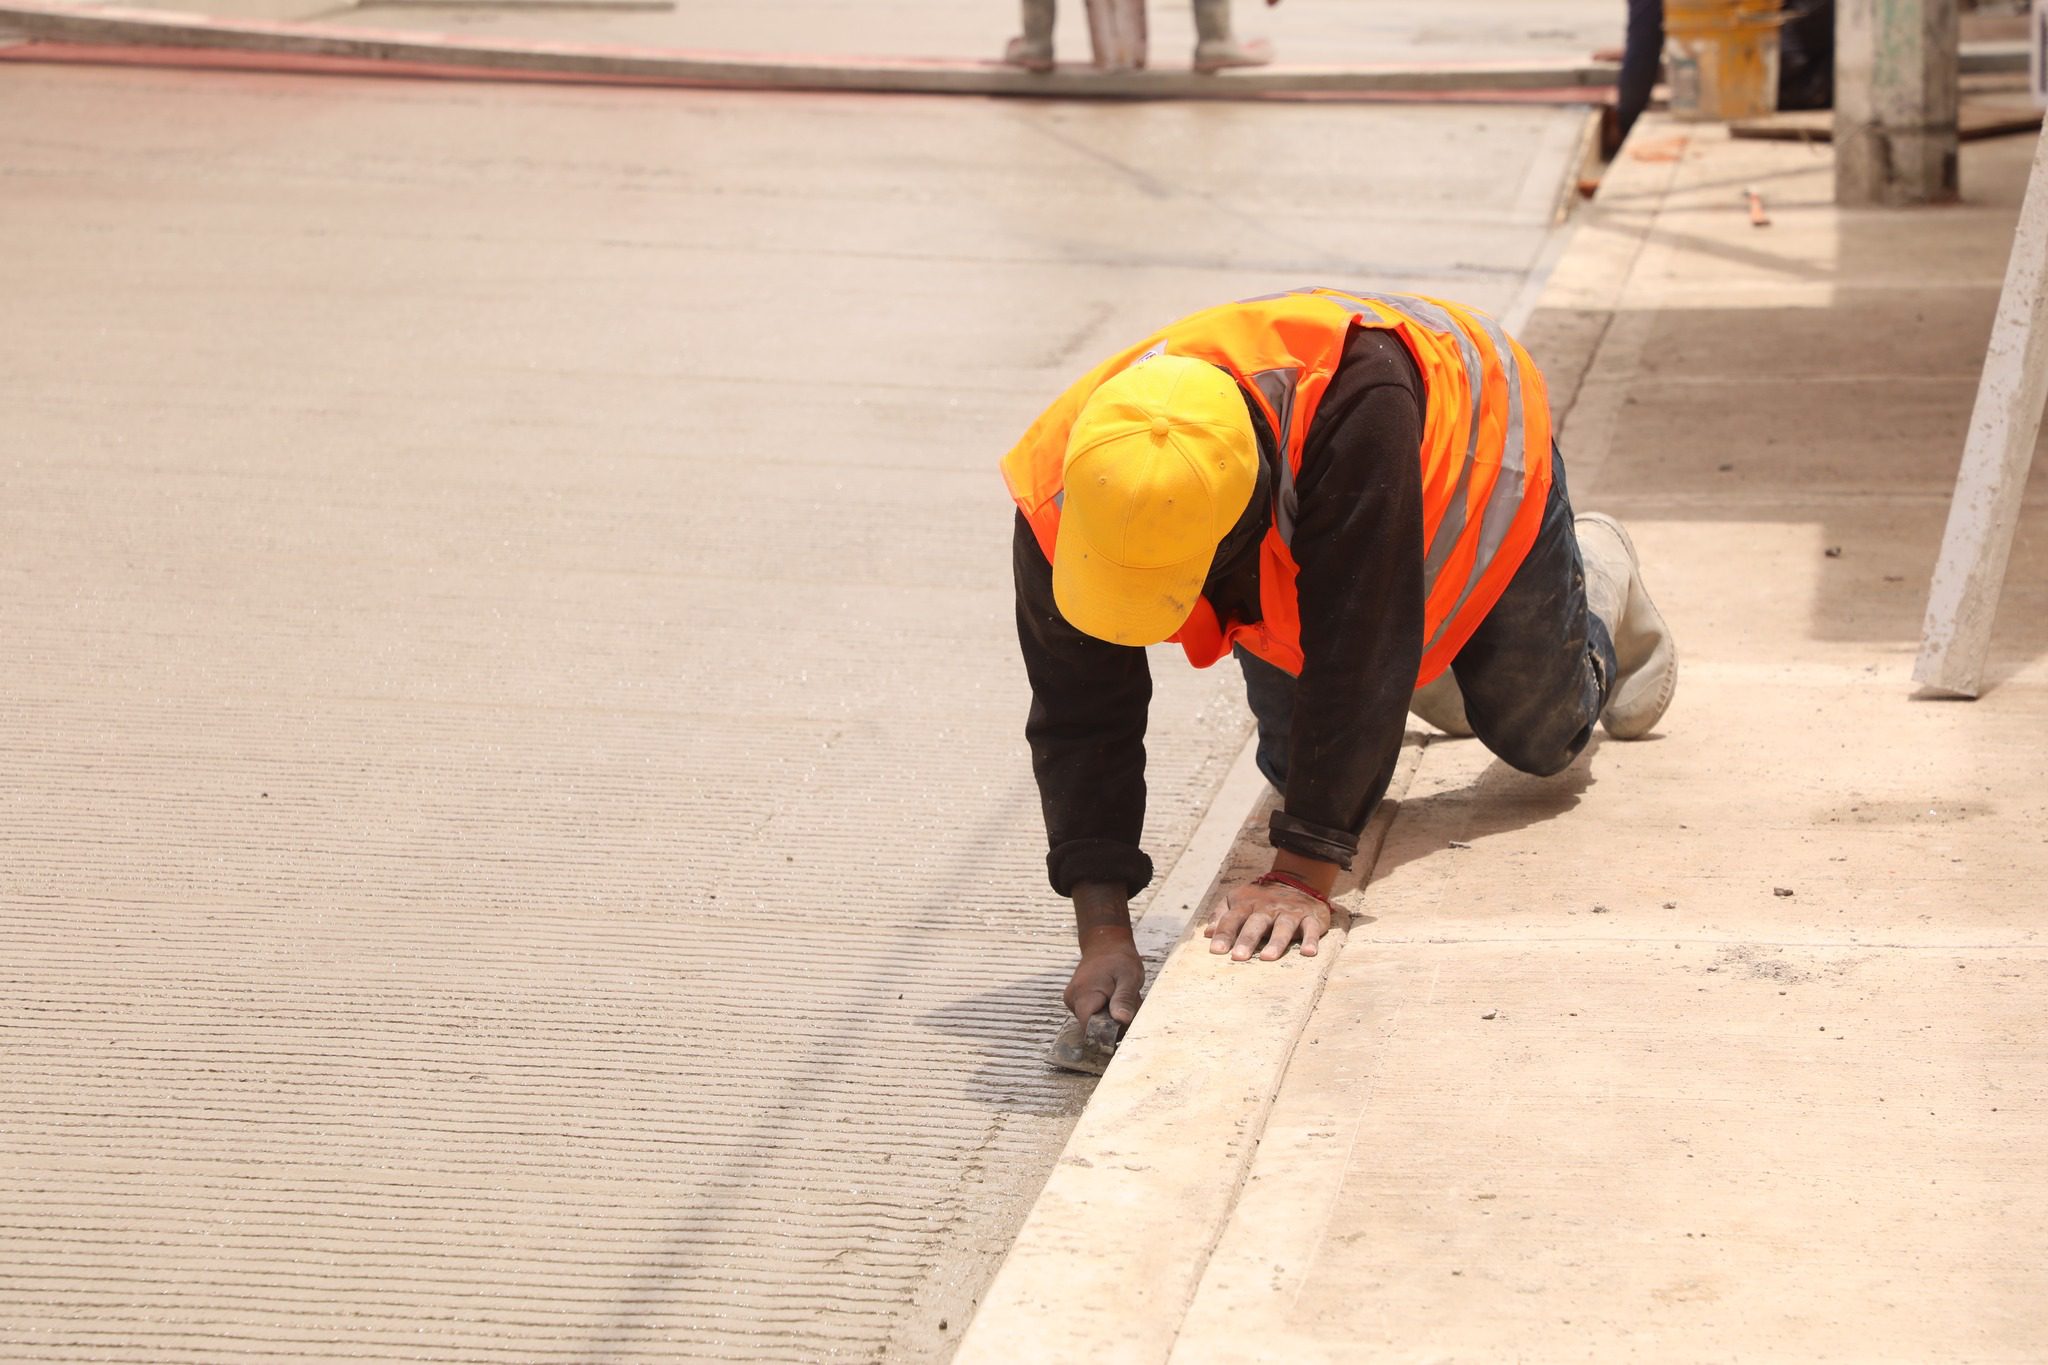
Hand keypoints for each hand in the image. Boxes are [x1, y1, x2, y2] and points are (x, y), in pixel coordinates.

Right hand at [1064, 945, 1144, 1027]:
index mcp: (1083, 995)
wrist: (1106, 943)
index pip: (1090, 1029)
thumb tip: (1122, 1021)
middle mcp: (1072, 1000)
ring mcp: (1072, 1001)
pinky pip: (1092, 1015)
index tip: (1125, 1024)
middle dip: (1113, 1024)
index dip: (1108, 1033)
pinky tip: (1112, 998)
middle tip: (1127, 1005)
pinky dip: (1105, 1012)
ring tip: (1120, 998)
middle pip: (1092, 1028)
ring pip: (1093, 1022)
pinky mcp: (1076, 1001)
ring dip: (1110, 1017)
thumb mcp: (1129, 977)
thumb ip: (1124, 999)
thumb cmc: (1119, 959)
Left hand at [1208, 878, 1330, 960]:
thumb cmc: (1261, 900)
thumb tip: (1207, 933)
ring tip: (1267, 957)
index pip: (1233, 919)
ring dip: (1276, 942)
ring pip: (1283, 927)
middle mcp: (1268, 908)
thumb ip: (1222, 915)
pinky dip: (1311, 940)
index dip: (1224, 934)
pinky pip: (1311, 929)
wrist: (1298, 881)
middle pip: (1256, 923)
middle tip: (1238, 957)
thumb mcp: (1238, 900)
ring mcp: (1290, 912)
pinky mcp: (1311, 917)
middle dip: (1247, 939)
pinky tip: (1308, 953)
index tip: (1216, 951)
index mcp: (1248, 904)